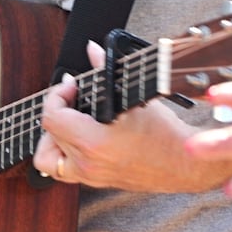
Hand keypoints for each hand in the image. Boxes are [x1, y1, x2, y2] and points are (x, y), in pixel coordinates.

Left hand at [33, 42, 231, 192]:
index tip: (72, 85)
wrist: (183, 163)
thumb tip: (92, 50)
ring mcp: (89, 176)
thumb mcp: (133, 96)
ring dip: (53, 137)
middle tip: (73, 97)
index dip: (57, 95)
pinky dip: (63, 153)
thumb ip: (105, 70)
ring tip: (70, 120)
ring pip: (48, 158)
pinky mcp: (95, 182)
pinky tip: (78, 137)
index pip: (52, 118)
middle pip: (49, 134)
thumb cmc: (165, 134)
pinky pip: (63, 170)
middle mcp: (87, 163)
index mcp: (94, 143)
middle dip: (57, 109)